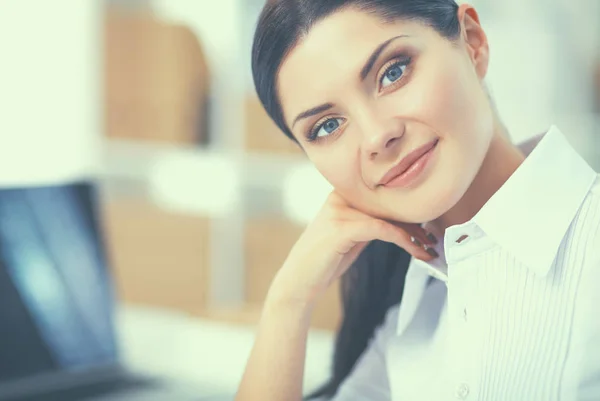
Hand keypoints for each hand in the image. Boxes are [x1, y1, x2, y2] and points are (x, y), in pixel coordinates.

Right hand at [268, 191, 438, 308]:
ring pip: (389, 215)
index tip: (427, 226)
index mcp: (341, 194)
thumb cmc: (325, 261)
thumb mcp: (352, 236)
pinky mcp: (342, 227)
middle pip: (388, 203)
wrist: (298, 282)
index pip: (382, 195)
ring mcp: (339, 210)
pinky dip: (404, 240)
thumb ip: (370, 223)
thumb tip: (403, 220)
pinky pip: (383, 229)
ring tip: (430, 247)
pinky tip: (417, 251)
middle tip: (433, 238)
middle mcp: (340, 197)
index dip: (408, 209)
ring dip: (415, 233)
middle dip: (415, 221)